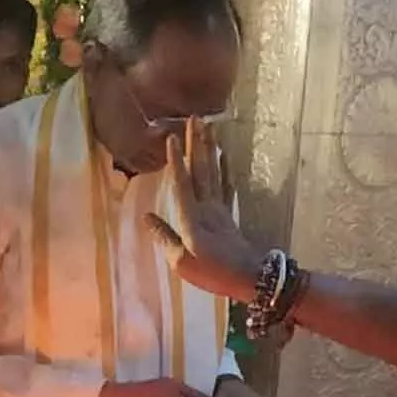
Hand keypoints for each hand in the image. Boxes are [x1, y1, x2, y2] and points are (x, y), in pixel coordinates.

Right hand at [145, 119, 259, 302]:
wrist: (250, 278)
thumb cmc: (214, 273)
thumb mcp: (182, 263)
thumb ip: (164, 237)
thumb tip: (146, 216)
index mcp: (192, 218)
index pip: (182, 184)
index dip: (176, 161)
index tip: (172, 137)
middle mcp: (207, 207)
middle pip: (200, 170)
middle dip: (196, 143)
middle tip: (194, 118)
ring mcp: (219, 208)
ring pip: (212, 172)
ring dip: (209, 148)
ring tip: (207, 127)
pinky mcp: (227, 214)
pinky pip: (224, 184)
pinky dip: (224, 168)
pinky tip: (223, 154)